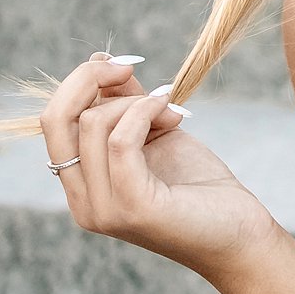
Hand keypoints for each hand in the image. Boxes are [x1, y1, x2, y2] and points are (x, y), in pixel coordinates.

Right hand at [40, 53, 279, 283]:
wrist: (240, 235)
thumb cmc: (199, 187)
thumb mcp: (155, 134)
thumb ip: (125, 102)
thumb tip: (101, 58)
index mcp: (82, 186)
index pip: (54, 121)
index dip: (80, 82)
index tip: (119, 64)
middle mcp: (83, 203)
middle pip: (55, 120)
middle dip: (88, 78)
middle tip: (127, 65)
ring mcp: (103, 209)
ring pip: (93, 124)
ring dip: (137, 102)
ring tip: (170, 110)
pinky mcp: (131, 207)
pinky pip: (121, 141)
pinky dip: (146, 113)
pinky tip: (173, 114)